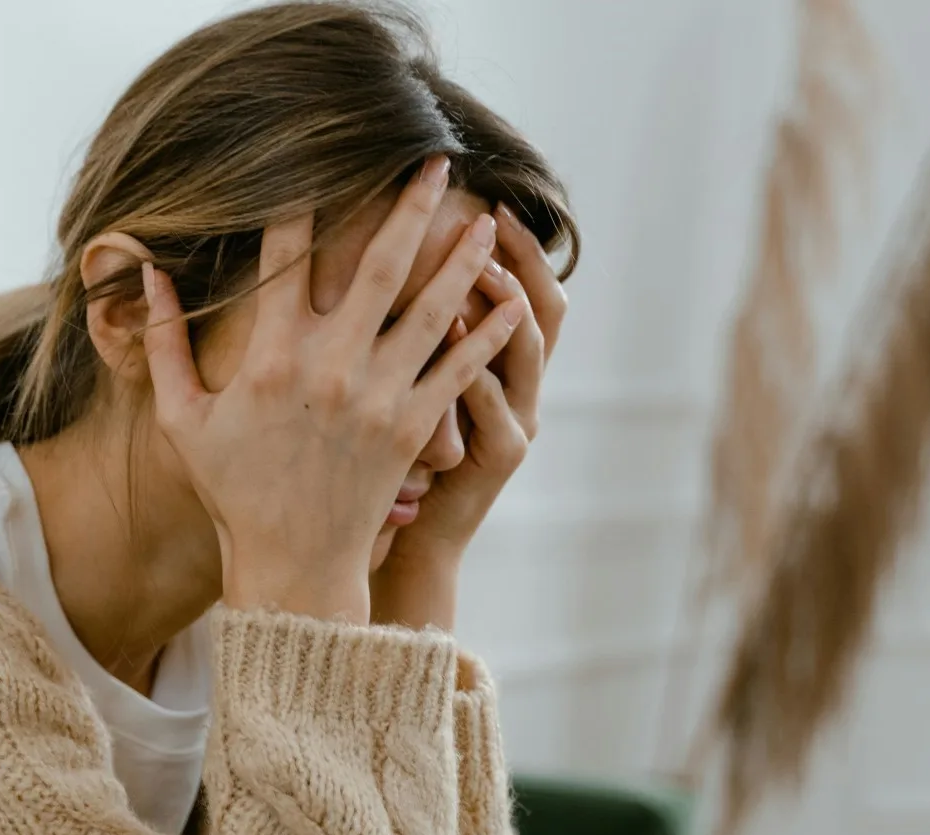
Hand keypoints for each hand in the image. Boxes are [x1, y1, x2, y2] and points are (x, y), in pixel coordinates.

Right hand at [141, 158, 527, 623]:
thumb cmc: (233, 490)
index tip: (317, 161)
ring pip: (433, 309)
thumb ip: (163, 345)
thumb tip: (148, 275)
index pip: (286, 257)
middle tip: (435, 161)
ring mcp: (379, 396)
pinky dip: (489, 334)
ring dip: (461, 259)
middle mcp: (331, 366)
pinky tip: (511, 300)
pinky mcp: (414, 428)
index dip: (302, 203)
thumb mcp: (182, 419)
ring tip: (486, 218)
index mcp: (271, 357)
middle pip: (380, 265)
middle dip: (410, 207)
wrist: (292, 564)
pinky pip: (460, 369)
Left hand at [372, 203, 567, 630]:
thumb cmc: (392, 462)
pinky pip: (495, 405)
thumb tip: (385, 260)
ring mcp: (516, 421)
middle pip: (544, 307)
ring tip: (479, 266)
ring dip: (504, 305)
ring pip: (526, 350)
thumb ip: (409, 332)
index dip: (517, 245)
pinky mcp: (498, 456)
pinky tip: (457, 335)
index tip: (489, 199)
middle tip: (493, 215)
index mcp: (500, 364)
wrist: (403, 540)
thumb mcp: (410, 390)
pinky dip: (479, 368)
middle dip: (522, 258)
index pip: (522, 288)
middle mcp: (520, 387)